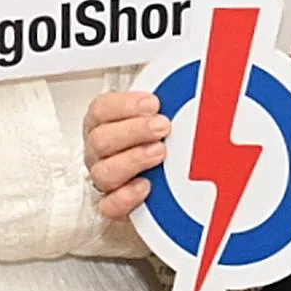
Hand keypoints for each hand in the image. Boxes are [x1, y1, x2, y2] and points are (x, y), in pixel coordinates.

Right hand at [83, 91, 170, 219]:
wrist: (168, 177)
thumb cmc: (160, 135)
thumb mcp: (162, 109)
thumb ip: (169, 96)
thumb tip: (190, 83)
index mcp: (106, 122)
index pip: (101, 109)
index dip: (125, 105)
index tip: (153, 103)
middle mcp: (101, 151)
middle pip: (100, 140)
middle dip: (134, 130)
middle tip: (162, 126)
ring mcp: (106, 177)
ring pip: (103, 172)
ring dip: (133, 160)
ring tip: (160, 152)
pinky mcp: (115, 204)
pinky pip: (110, 206)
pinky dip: (127, 197)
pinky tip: (146, 186)